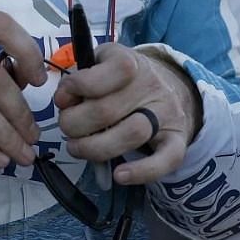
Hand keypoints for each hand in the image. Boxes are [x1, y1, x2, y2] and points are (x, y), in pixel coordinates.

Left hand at [54, 44, 200, 185]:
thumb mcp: (101, 66)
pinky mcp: (177, 141)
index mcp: (129, 63)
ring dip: (95, 148)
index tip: (62, 98)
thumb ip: (79, 79)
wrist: (171, 87)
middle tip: (66, 127)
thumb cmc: (123, 81)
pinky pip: (166, 160)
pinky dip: (142, 171)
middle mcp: (151, 86)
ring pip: (131, 135)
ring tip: (77, 148)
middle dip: (74, 123)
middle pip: (107, 110)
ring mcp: (166, 114)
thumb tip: (63, 100)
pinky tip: (120, 175)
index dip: (78, 86)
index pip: (109, 71)